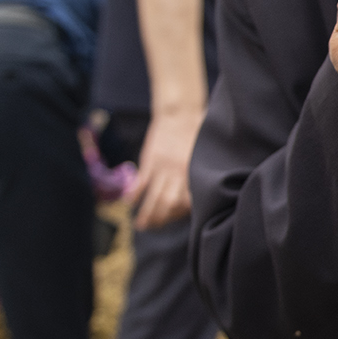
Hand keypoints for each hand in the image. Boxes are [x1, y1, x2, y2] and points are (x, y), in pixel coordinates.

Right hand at [127, 107, 200, 228]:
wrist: (180, 112)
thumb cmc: (199, 133)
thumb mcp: (207, 154)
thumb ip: (204, 174)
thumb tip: (206, 195)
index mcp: (195, 172)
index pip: (189, 202)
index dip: (182, 213)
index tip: (177, 217)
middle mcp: (179, 172)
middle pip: (169, 203)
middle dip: (162, 219)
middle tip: (156, 227)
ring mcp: (163, 167)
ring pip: (154, 197)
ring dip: (147, 214)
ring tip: (142, 226)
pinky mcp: (150, 160)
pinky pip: (141, 182)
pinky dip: (134, 195)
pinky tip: (130, 204)